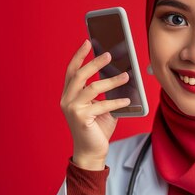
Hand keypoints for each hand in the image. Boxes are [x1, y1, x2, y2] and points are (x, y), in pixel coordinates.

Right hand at [60, 39, 130, 169]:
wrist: (92, 152)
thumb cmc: (97, 128)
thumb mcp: (101, 106)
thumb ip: (106, 92)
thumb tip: (122, 73)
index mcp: (69, 95)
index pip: (71, 71)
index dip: (79, 55)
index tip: (88, 42)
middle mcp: (67, 100)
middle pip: (80, 75)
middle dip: (95, 62)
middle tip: (109, 54)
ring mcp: (72, 110)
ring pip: (93, 88)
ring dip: (111, 81)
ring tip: (126, 76)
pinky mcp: (81, 119)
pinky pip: (102, 105)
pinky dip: (116, 102)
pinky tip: (127, 100)